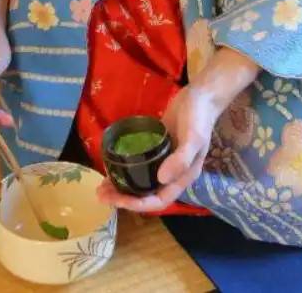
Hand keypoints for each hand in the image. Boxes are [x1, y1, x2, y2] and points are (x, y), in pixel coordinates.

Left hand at [97, 47, 258, 211]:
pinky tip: (112, 165)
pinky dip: (125, 168)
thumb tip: (161, 180)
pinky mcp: (155, 148)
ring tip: (101, 186)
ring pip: (141, 180)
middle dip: (124, 198)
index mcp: (183, 177)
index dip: (138, 204)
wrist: (200, 96)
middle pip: (146, 194)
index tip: (118, 201)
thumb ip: (181, 159)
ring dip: (122, 186)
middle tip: (101, 194)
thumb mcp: (194, 138)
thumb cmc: (199, 118)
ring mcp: (163, 161)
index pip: (159, 200)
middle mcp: (172, 173)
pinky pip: (139, 164)